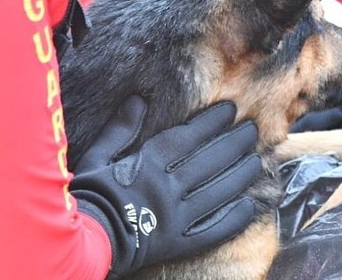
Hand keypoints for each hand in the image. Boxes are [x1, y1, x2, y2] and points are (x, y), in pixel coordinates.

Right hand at [70, 96, 260, 277]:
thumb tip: (138, 98)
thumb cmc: (88, 195)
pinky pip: (212, 231)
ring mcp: (175, 218)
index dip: (212, 122)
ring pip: (217, 193)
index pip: (188, 138)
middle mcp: (166, 189)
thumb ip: (120, 128)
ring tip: (257, 161)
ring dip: (239, 176)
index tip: (230, 110)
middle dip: (234, 144)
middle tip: (252, 130)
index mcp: (147, 165)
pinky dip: (232, 219)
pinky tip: (248, 206)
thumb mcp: (98, 156)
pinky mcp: (177, 243)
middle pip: (209, 162)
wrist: (84, 241)